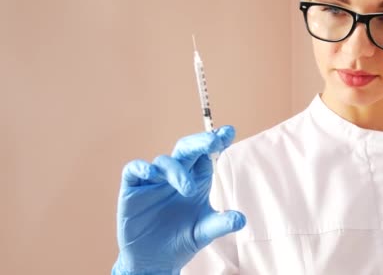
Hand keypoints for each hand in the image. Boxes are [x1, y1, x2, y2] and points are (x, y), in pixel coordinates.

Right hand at [112, 126, 245, 274]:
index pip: (207, 155)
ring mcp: (154, 181)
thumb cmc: (182, 240)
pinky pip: (134, 169)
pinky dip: (141, 168)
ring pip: (164, 161)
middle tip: (214, 141)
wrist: (155, 261)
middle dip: (200, 142)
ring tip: (188, 189)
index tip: (229, 132)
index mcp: (196, 180)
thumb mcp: (204, 231)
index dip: (216, 141)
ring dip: (177, 170)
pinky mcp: (132, 189)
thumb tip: (241, 219)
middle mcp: (175, 175)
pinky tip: (151, 173)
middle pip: (187, 149)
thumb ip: (221, 223)